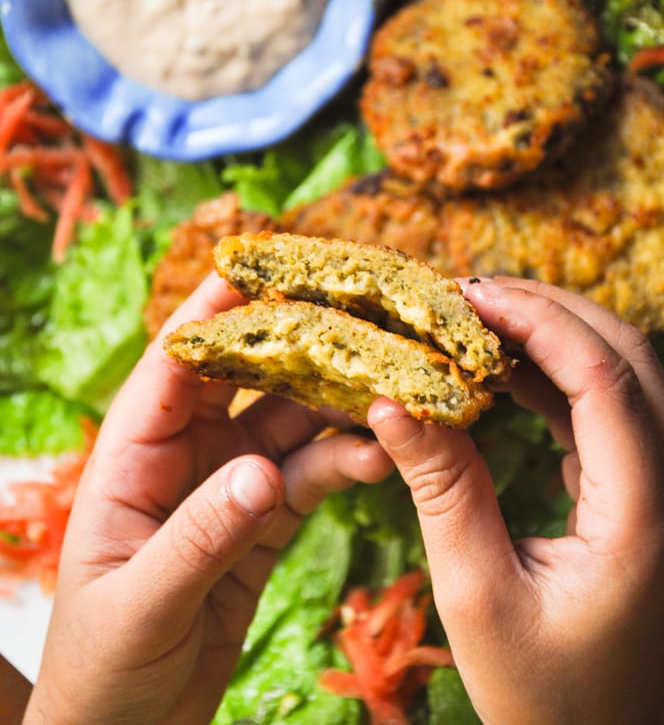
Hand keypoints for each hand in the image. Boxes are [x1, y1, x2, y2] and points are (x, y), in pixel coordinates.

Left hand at [25, 272, 392, 724]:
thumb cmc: (104, 665)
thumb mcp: (142, 603)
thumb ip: (200, 536)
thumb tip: (262, 472)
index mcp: (132, 458)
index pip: (174, 366)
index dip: (213, 312)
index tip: (260, 266)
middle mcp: (185, 458)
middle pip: (245, 380)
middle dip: (296, 346)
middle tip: (356, 315)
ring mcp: (229, 487)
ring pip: (290, 425)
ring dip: (336, 406)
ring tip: (388, 393)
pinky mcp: (264, 523)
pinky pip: (310, 477)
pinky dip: (344, 463)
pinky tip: (378, 456)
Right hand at [368, 277, 663, 724]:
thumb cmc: (545, 696)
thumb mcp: (478, 595)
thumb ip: (442, 489)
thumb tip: (389, 400)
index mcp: (644, 513)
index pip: (605, 379)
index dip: (538, 321)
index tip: (470, 295)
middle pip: (628, 357)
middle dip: (549, 310)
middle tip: (468, 295)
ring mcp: (658, 489)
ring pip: (620, 375)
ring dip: (551, 337)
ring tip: (475, 322)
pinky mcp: (636, 496)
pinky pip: (604, 412)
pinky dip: (552, 380)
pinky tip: (498, 374)